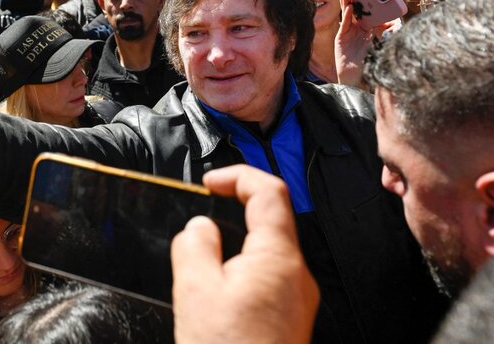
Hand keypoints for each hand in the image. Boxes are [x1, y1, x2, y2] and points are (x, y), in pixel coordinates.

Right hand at [172, 165, 318, 343]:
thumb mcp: (194, 289)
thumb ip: (194, 244)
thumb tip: (200, 228)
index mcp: (278, 258)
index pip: (268, 191)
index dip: (237, 176)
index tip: (211, 183)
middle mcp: (297, 275)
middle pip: (271, 220)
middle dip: (233, 213)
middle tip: (200, 225)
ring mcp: (298, 298)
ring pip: (268, 251)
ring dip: (235, 246)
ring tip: (203, 268)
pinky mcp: (291, 318)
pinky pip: (268, 277)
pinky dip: (242, 270)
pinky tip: (218, 295)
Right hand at [334, 0, 384, 88]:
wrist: (358, 80)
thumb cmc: (372, 65)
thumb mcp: (385, 46)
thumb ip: (391, 34)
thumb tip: (397, 22)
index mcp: (370, 30)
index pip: (371, 12)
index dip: (373, 2)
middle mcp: (359, 29)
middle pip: (359, 10)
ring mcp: (349, 33)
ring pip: (349, 13)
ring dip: (348, 1)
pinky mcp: (341, 38)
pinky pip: (345, 24)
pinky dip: (347, 15)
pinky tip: (350, 7)